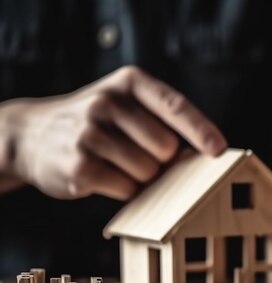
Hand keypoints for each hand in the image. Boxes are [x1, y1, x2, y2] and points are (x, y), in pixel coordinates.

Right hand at [1, 65, 226, 199]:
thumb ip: (162, 121)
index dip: (201, 130)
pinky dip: (124, 190)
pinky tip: (104, 176)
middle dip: (162, 161)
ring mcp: (90, 133)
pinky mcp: (79, 165)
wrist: (32, 134)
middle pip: (166, 148)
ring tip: (118, 164)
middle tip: (141, 155)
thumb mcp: (126, 105)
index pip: (175, 106)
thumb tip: (201, 156)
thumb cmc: (97, 123)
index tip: (219, 150)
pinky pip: (127, 189)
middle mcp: (108, 102)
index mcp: (129, 83)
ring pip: (148, 172)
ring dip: (142, 178)